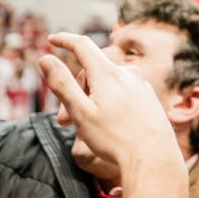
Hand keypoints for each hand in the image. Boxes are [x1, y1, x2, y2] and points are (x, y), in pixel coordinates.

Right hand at [39, 33, 187, 197]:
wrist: (153, 157)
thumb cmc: (114, 137)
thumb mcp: (80, 112)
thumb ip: (61, 84)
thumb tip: (45, 58)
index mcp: (109, 74)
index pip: (83, 46)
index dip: (64, 40)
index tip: (51, 39)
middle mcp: (128, 73)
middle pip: (91, 72)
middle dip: (74, 91)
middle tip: (63, 121)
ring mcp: (141, 85)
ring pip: (106, 84)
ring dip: (90, 99)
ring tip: (85, 127)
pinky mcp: (148, 97)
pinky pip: (121, 92)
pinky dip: (107, 102)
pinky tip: (107, 125)